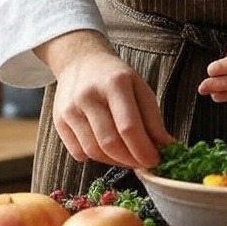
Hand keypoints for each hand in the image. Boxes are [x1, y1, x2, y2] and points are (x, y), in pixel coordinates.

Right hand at [35, 30, 173, 167]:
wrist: (80, 62)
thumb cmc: (115, 78)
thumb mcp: (140, 89)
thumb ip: (153, 119)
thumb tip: (166, 147)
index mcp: (114, 83)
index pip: (128, 127)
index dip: (143, 150)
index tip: (155, 161)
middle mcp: (88, 95)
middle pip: (110, 143)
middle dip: (130, 160)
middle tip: (143, 164)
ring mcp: (70, 109)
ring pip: (94, 152)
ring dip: (115, 161)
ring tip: (127, 156)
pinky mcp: (59, 121)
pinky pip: (79, 153)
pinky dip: (97, 157)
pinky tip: (107, 149)